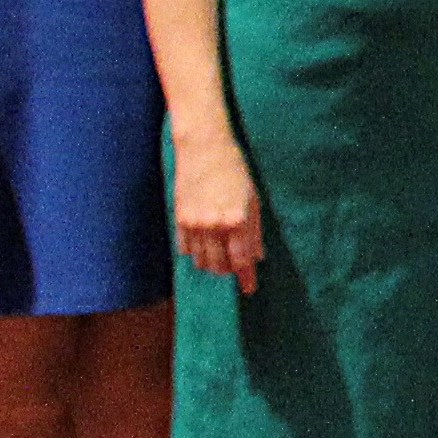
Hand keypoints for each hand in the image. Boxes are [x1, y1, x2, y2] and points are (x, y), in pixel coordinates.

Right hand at [175, 138, 262, 291]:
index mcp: (237, 219)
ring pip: (201, 261)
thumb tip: (258, 257)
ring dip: (213, 263)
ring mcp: (194, 224)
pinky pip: (186, 249)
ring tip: (222, 256)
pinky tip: (205, 244)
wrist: (204, 149)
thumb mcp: (253, 199)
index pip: (242, 259)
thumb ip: (255, 231)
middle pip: (220, 265)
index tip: (250, 288)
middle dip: (229, 270)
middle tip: (237, 266)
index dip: (246, 276)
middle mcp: (214, 225)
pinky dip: (197, 252)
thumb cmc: (235, 170)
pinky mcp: (179, 219)